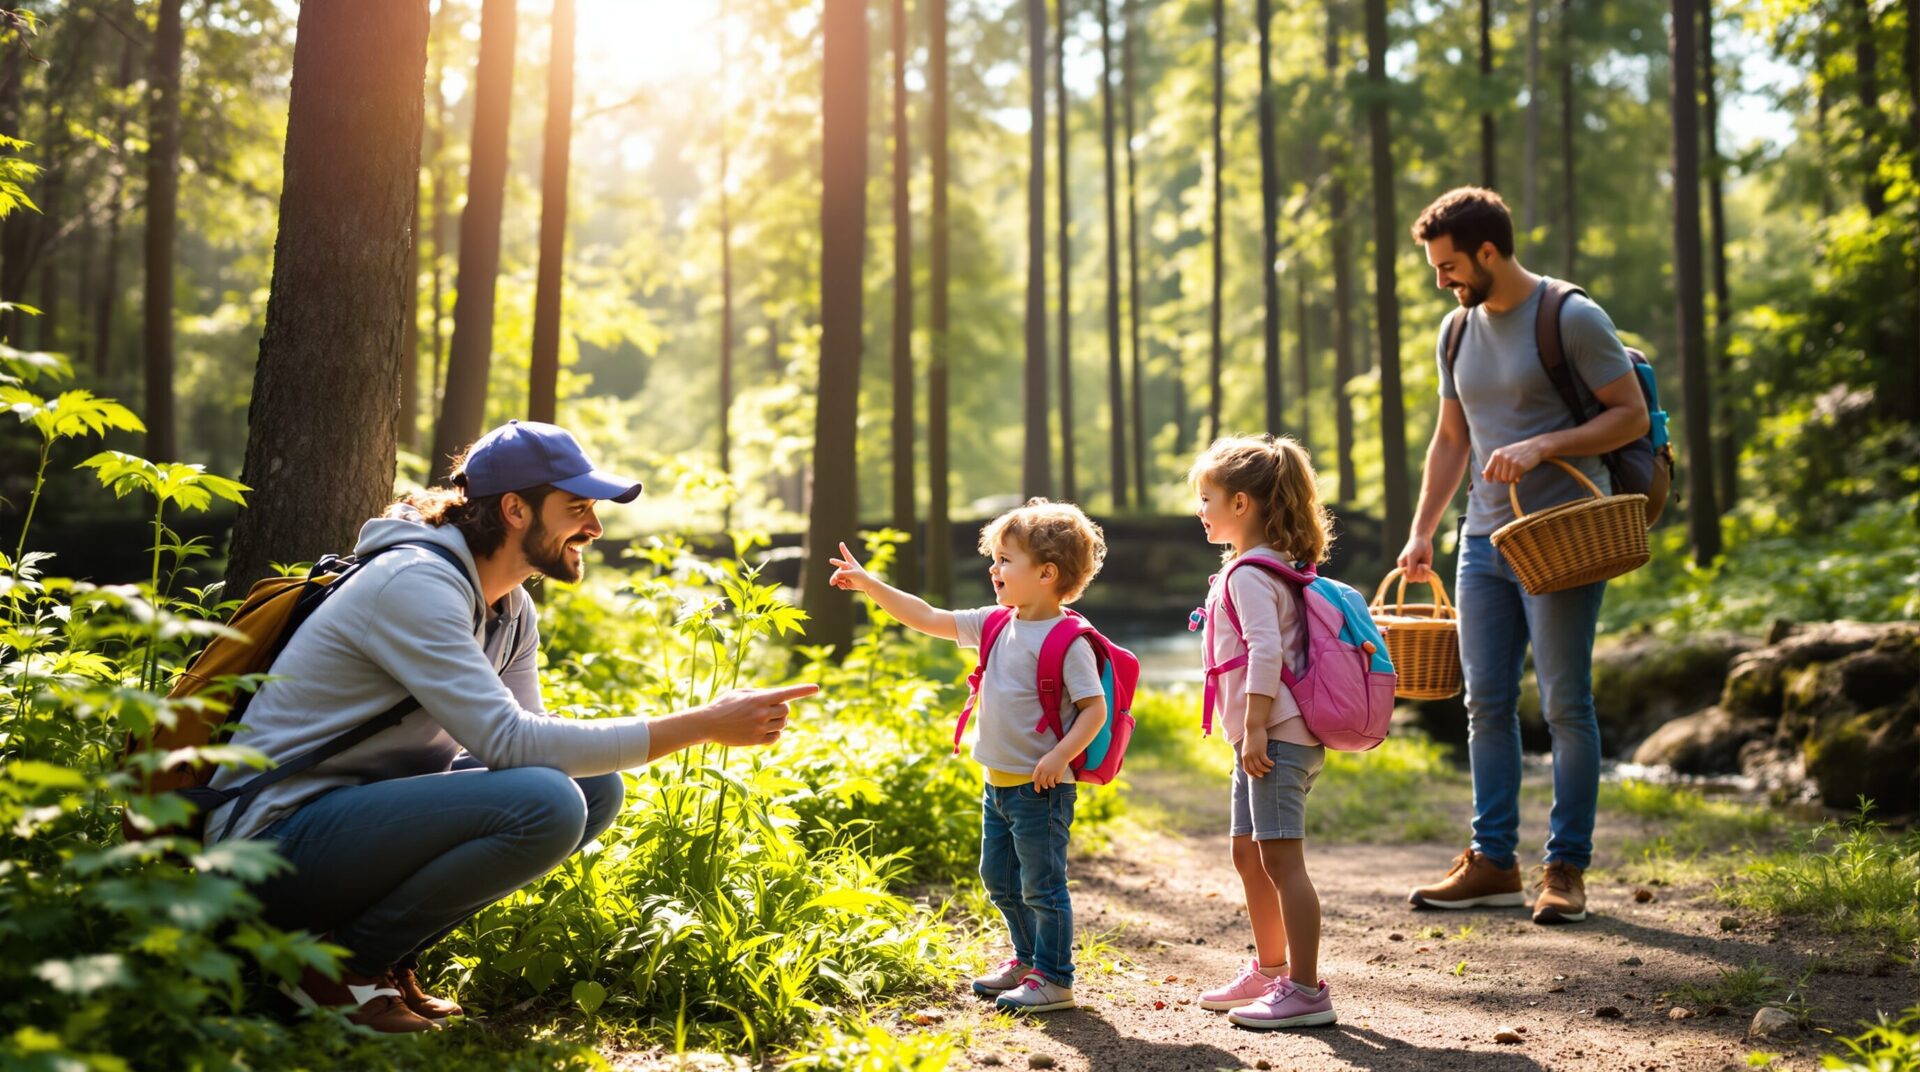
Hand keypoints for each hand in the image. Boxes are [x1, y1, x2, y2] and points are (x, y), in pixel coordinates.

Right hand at [700, 683, 818, 747]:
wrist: (708, 723)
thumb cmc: (724, 705)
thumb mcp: (742, 693)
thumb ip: (760, 694)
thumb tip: (779, 699)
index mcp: (759, 698)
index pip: (786, 693)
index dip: (803, 690)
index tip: (817, 688)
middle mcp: (762, 712)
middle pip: (787, 710)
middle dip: (783, 709)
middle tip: (771, 710)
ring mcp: (759, 727)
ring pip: (782, 724)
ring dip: (778, 721)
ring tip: (764, 720)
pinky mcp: (756, 740)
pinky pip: (776, 737)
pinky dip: (775, 734)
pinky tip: (766, 731)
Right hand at [827, 541, 874, 594]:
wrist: (865, 585)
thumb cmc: (860, 577)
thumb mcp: (852, 574)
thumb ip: (843, 574)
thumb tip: (836, 575)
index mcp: (850, 562)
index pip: (846, 555)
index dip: (843, 549)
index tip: (841, 543)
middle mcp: (847, 567)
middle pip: (838, 569)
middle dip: (834, 571)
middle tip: (830, 561)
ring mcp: (845, 574)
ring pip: (836, 577)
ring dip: (835, 580)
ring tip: (833, 583)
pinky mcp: (844, 581)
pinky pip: (839, 583)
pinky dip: (840, 585)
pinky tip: (844, 587)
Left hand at [1032, 750, 1070, 789]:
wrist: (1062, 753)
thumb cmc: (1051, 757)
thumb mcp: (1043, 761)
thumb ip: (1039, 768)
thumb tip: (1035, 778)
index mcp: (1039, 767)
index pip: (1035, 778)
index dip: (1036, 783)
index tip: (1037, 787)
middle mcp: (1045, 770)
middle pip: (1042, 782)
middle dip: (1043, 786)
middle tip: (1045, 787)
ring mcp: (1052, 772)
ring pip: (1050, 783)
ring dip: (1051, 785)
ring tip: (1052, 785)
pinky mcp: (1059, 773)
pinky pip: (1057, 781)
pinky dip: (1057, 782)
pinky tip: (1057, 781)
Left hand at [1239, 723, 1274, 778]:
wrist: (1253, 727)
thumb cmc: (1251, 736)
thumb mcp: (1247, 747)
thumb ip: (1248, 753)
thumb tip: (1250, 759)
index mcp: (1244, 756)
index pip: (1246, 769)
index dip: (1251, 774)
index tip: (1257, 775)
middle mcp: (1248, 756)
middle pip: (1253, 769)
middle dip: (1258, 774)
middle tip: (1264, 774)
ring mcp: (1254, 754)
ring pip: (1260, 767)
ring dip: (1265, 770)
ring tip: (1269, 770)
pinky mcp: (1261, 750)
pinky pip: (1265, 761)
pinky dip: (1269, 764)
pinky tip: (1272, 763)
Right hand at [1397, 534, 1433, 583]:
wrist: (1423, 540)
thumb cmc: (1414, 547)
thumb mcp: (1411, 556)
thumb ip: (1410, 567)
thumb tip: (1411, 578)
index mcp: (1403, 567)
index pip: (1406, 577)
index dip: (1412, 575)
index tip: (1416, 566)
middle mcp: (1409, 570)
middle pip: (1413, 580)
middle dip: (1418, 574)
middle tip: (1421, 565)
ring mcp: (1417, 570)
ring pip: (1420, 580)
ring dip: (1423, 573)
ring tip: (1424, 565)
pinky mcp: (1425, 570)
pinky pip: (1426, 578)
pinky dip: (1428, 574)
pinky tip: (1427, 566)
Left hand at [1482, 437, 1549, 484]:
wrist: (1534, 447)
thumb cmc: (1519, 453)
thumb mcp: (1505, 455)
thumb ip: (1495, 464)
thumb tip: (1483, 475)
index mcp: (1496, 454)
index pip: (1488, 470)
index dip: (1488, 478)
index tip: (1490, 481)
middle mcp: (1501, 457)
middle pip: (1497, 477)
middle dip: (1502, 480)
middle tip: (1509, 478)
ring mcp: (1509, 461)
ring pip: (1504, 479)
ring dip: (1510, 480)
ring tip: (1515, 475)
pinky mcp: (1518, 465)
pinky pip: (1512, 478)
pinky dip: (1516, 479)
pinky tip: (1520, 476)